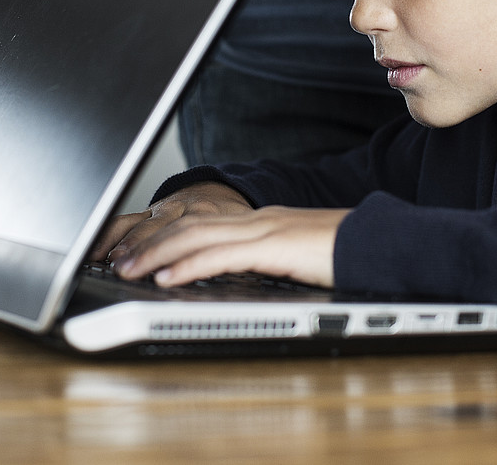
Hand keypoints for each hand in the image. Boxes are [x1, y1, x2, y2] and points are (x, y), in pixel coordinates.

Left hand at [96, 185, 348, 289]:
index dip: (164, 235)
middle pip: (189, 225)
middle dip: (148, 242)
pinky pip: (222, 256)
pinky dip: (189, 266)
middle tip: (116, 259)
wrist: (381, 242)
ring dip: (156, 254)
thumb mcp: (296, 258)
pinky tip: (167, 277)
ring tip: (128, 269)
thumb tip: (237, 277)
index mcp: (261, 222)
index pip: (201, 223)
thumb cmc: (345, 254)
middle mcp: (257, 220)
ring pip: (196, 236)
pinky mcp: (275, 247)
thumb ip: (267, 263)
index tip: (136, 250)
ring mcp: (265, 230)